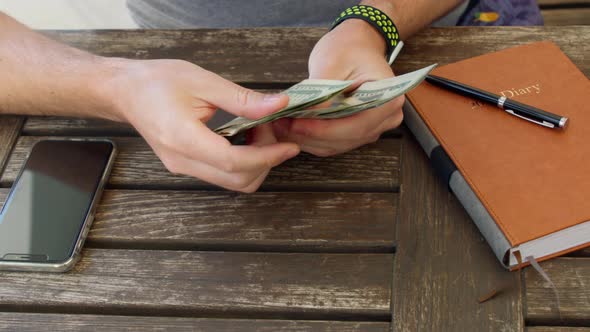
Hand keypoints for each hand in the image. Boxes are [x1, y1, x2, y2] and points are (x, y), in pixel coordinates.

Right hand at [104, 59, 299, 191]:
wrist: (125, 92)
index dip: (267, 157)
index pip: (234, 162)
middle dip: (265, 161)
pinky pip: (222, 174)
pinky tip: (245, 137)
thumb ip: (243, 99)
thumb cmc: (157, 81)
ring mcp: (183, 167)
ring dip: (255, 163)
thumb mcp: (203, 81)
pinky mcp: (187, 166)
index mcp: (183, 138)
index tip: (289, 145)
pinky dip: (243, 162)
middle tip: (271, 130)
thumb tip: (279, 106)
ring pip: (232, 182)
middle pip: (237, 181)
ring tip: (258, 131)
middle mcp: (183, 161)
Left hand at [272, 19, 403, 156]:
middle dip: (311, 135)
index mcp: (388, 99)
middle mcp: (387, 118)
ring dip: (308, 140)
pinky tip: (292, 130)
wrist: (357, 45)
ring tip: (282, 127)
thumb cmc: (348, 48)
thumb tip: (305, 117)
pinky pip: (334, 143)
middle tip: (281, 125)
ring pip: (337, 145)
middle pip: (346, 139)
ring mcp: (374, 128)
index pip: (355, 125)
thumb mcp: (331, 64)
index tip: (295, 124)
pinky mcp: (358, 132)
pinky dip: (312, 139)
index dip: (323, 129)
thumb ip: (321, 94)